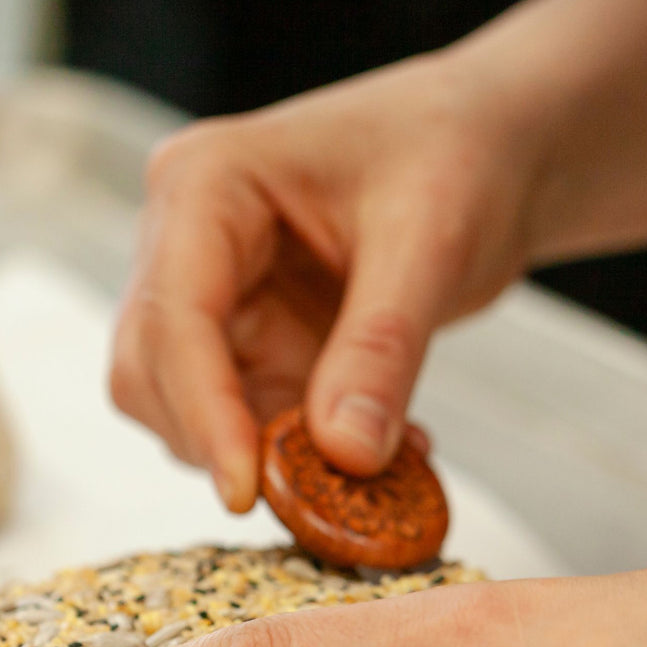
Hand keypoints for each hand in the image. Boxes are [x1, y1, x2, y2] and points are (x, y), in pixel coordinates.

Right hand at [110, 46, 540, 511]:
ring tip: (369, 469)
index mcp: (206, 184)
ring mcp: (219, 298)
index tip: (245, 490)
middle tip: (310, 496)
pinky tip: (377, 451)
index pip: (173, 314)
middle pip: (151, 372)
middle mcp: (188, 243)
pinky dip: (301, 455)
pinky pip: (253, 420)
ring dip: (267, 457)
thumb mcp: (429, 244)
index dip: (203, 411)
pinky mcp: (256, 343)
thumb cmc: (458, 152)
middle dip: (220, 440)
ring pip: (193, 409)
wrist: (494, 150)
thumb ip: (381, 350)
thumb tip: (344, 455)